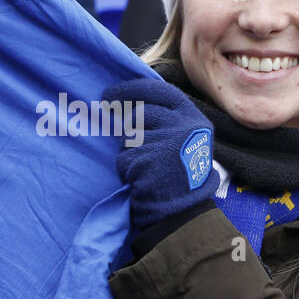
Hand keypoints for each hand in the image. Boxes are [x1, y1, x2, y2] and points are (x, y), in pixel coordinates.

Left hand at [102, 77, 218, 230]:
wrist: (183, 209)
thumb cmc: (180, 172)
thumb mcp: (187, 138)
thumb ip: (168, 117)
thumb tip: (131, 100)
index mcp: (193, 119)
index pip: (159, 90)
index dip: (133, 89)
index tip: (111, 92)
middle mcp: (183, 127)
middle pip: (140, 112)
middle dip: (122, 112)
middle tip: (105, 106)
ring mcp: (166, 144)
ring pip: (130, 134)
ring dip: (128, 147)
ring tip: (143, 162)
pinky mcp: (149, 160)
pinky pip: (125, 156)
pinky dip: (126, 166)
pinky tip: (140, 176)